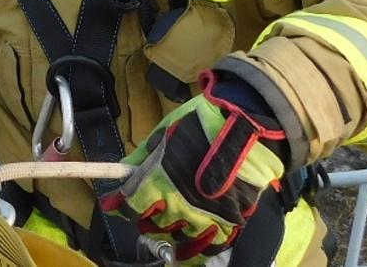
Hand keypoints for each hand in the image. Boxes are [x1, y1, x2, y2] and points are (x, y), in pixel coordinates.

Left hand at [99, 71, 292, 260]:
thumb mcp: (163, 133)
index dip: (121, 205)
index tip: (118, 203)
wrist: (248, 124)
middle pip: (152, 226)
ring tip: (174, 220)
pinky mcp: (231, 221)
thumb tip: (123, 171)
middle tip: (150, 209)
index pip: (130, 208)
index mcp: (158, 184)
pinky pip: (212, 244)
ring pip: (180, 239)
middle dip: (147, 217)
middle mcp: (179, 206)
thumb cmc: (201, 124)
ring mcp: (206, 217)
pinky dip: (203, 243)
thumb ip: (141, 157)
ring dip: (173, 230)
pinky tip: (198, 234)